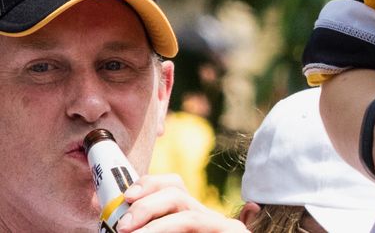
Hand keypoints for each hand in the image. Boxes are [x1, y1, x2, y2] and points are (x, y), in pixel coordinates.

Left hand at [112, 175, 246, 231]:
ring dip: (152, 219)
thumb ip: (142, 225)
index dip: (148, 183)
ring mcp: (220, 225)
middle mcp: (205, 217)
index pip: (172, 185)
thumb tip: (104, 206)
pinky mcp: (232, 232)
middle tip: (121, 225)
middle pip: (176, 190)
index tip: (125, 196)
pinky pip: (195, 222)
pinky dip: (165, 227)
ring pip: (184, 207)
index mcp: (187, 217)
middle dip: (146, 201)